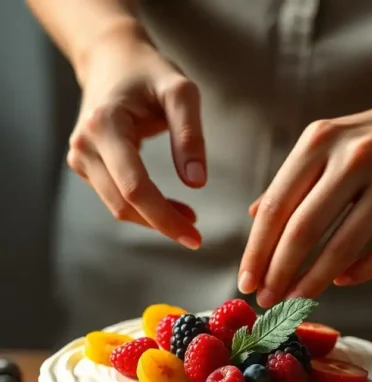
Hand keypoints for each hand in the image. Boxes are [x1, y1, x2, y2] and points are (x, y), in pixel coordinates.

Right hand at [67, 20, 204, 247]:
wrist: (112, 60)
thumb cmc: (149, 73)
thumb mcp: (180, 92)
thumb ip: (190, 134)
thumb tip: (196, 183)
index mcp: (104, 125)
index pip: (134, 187)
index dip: (164, 217)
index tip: (194, 236)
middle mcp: (84, 145)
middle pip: (123, 204)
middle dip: (161, 224)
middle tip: (195, 235)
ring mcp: (80, 157)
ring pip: (118, 208)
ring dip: (153, 220)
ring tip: (188, 218)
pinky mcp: (84, 166)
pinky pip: (115, 199)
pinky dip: (143, 209)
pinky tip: (167, 206)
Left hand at [239, 67, 371, 305]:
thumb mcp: (329, 143)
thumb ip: (294, 179)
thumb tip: (256, 215)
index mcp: (321, 140)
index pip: (277, 206)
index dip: (257, 251)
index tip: (246, 281)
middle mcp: (355, 158)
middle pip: (303, 230)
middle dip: (279, 273)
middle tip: (266, 300)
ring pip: (342, 249)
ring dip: (313, 283)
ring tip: (296, 301)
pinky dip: (358, 274)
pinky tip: (341, 281)